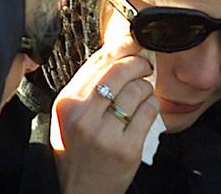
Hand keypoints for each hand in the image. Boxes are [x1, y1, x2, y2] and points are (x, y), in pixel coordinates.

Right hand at [50, 32, 159, 193]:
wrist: (79, 191)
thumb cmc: (76, 150)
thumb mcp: (70, 115)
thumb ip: (89, 86)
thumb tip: (119, 53)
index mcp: (68, 102)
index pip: (99, 61)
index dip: (123, 46)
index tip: (135, 41)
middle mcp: (83, 115)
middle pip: (122, 71)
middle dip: (139, 64)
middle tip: (145, 66)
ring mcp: (105, 133)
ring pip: (139, 90)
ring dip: (146, 89)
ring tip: (141, 96)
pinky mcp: (126, 148)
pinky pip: (149, 112)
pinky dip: (152, 106)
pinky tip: (145, 111)